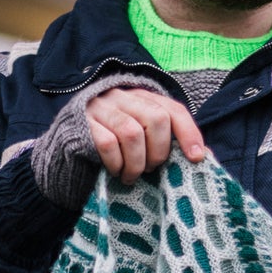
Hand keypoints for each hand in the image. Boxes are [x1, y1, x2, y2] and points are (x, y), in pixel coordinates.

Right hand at [84, 87, 206, 182]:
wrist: (66, 151)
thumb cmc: (113, 149)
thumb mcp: (143, 142)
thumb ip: (168, 143)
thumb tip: (205, 156)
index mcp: (142, 98)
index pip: (173, 109)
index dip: (188, 133)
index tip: (197, 158)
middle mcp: (122, 97)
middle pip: (156, 118)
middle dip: (158, 152)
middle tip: (151, 169)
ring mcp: (101, 107)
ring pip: (132, 133)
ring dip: (136, 162)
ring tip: (132, 175)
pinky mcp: (82, 123)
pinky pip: (108, 144)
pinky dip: (116, 163)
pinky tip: (115, 171)